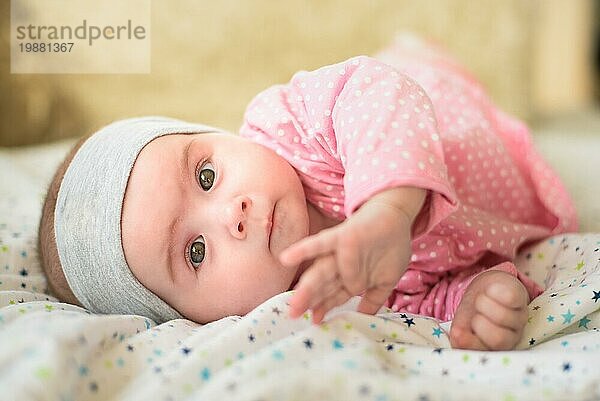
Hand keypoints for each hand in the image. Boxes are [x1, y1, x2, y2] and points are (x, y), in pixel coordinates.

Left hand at [279, 188, 422, 323]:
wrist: (397, 215)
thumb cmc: (390, 247)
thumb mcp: (385, 279)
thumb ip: (373, 299)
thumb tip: (365, 319)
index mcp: (349, 277)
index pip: (334, 295)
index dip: (325, 308)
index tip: (315, 322)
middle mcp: (341, 266)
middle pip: (323, 286)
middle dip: (310, 301)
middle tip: (294, 315)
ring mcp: (340, 252)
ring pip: (321, 272)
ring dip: (307, 286)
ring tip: (293, 302)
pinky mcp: (342, 236)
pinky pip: (321, 243)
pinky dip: (304, 250)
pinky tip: (286, 258)